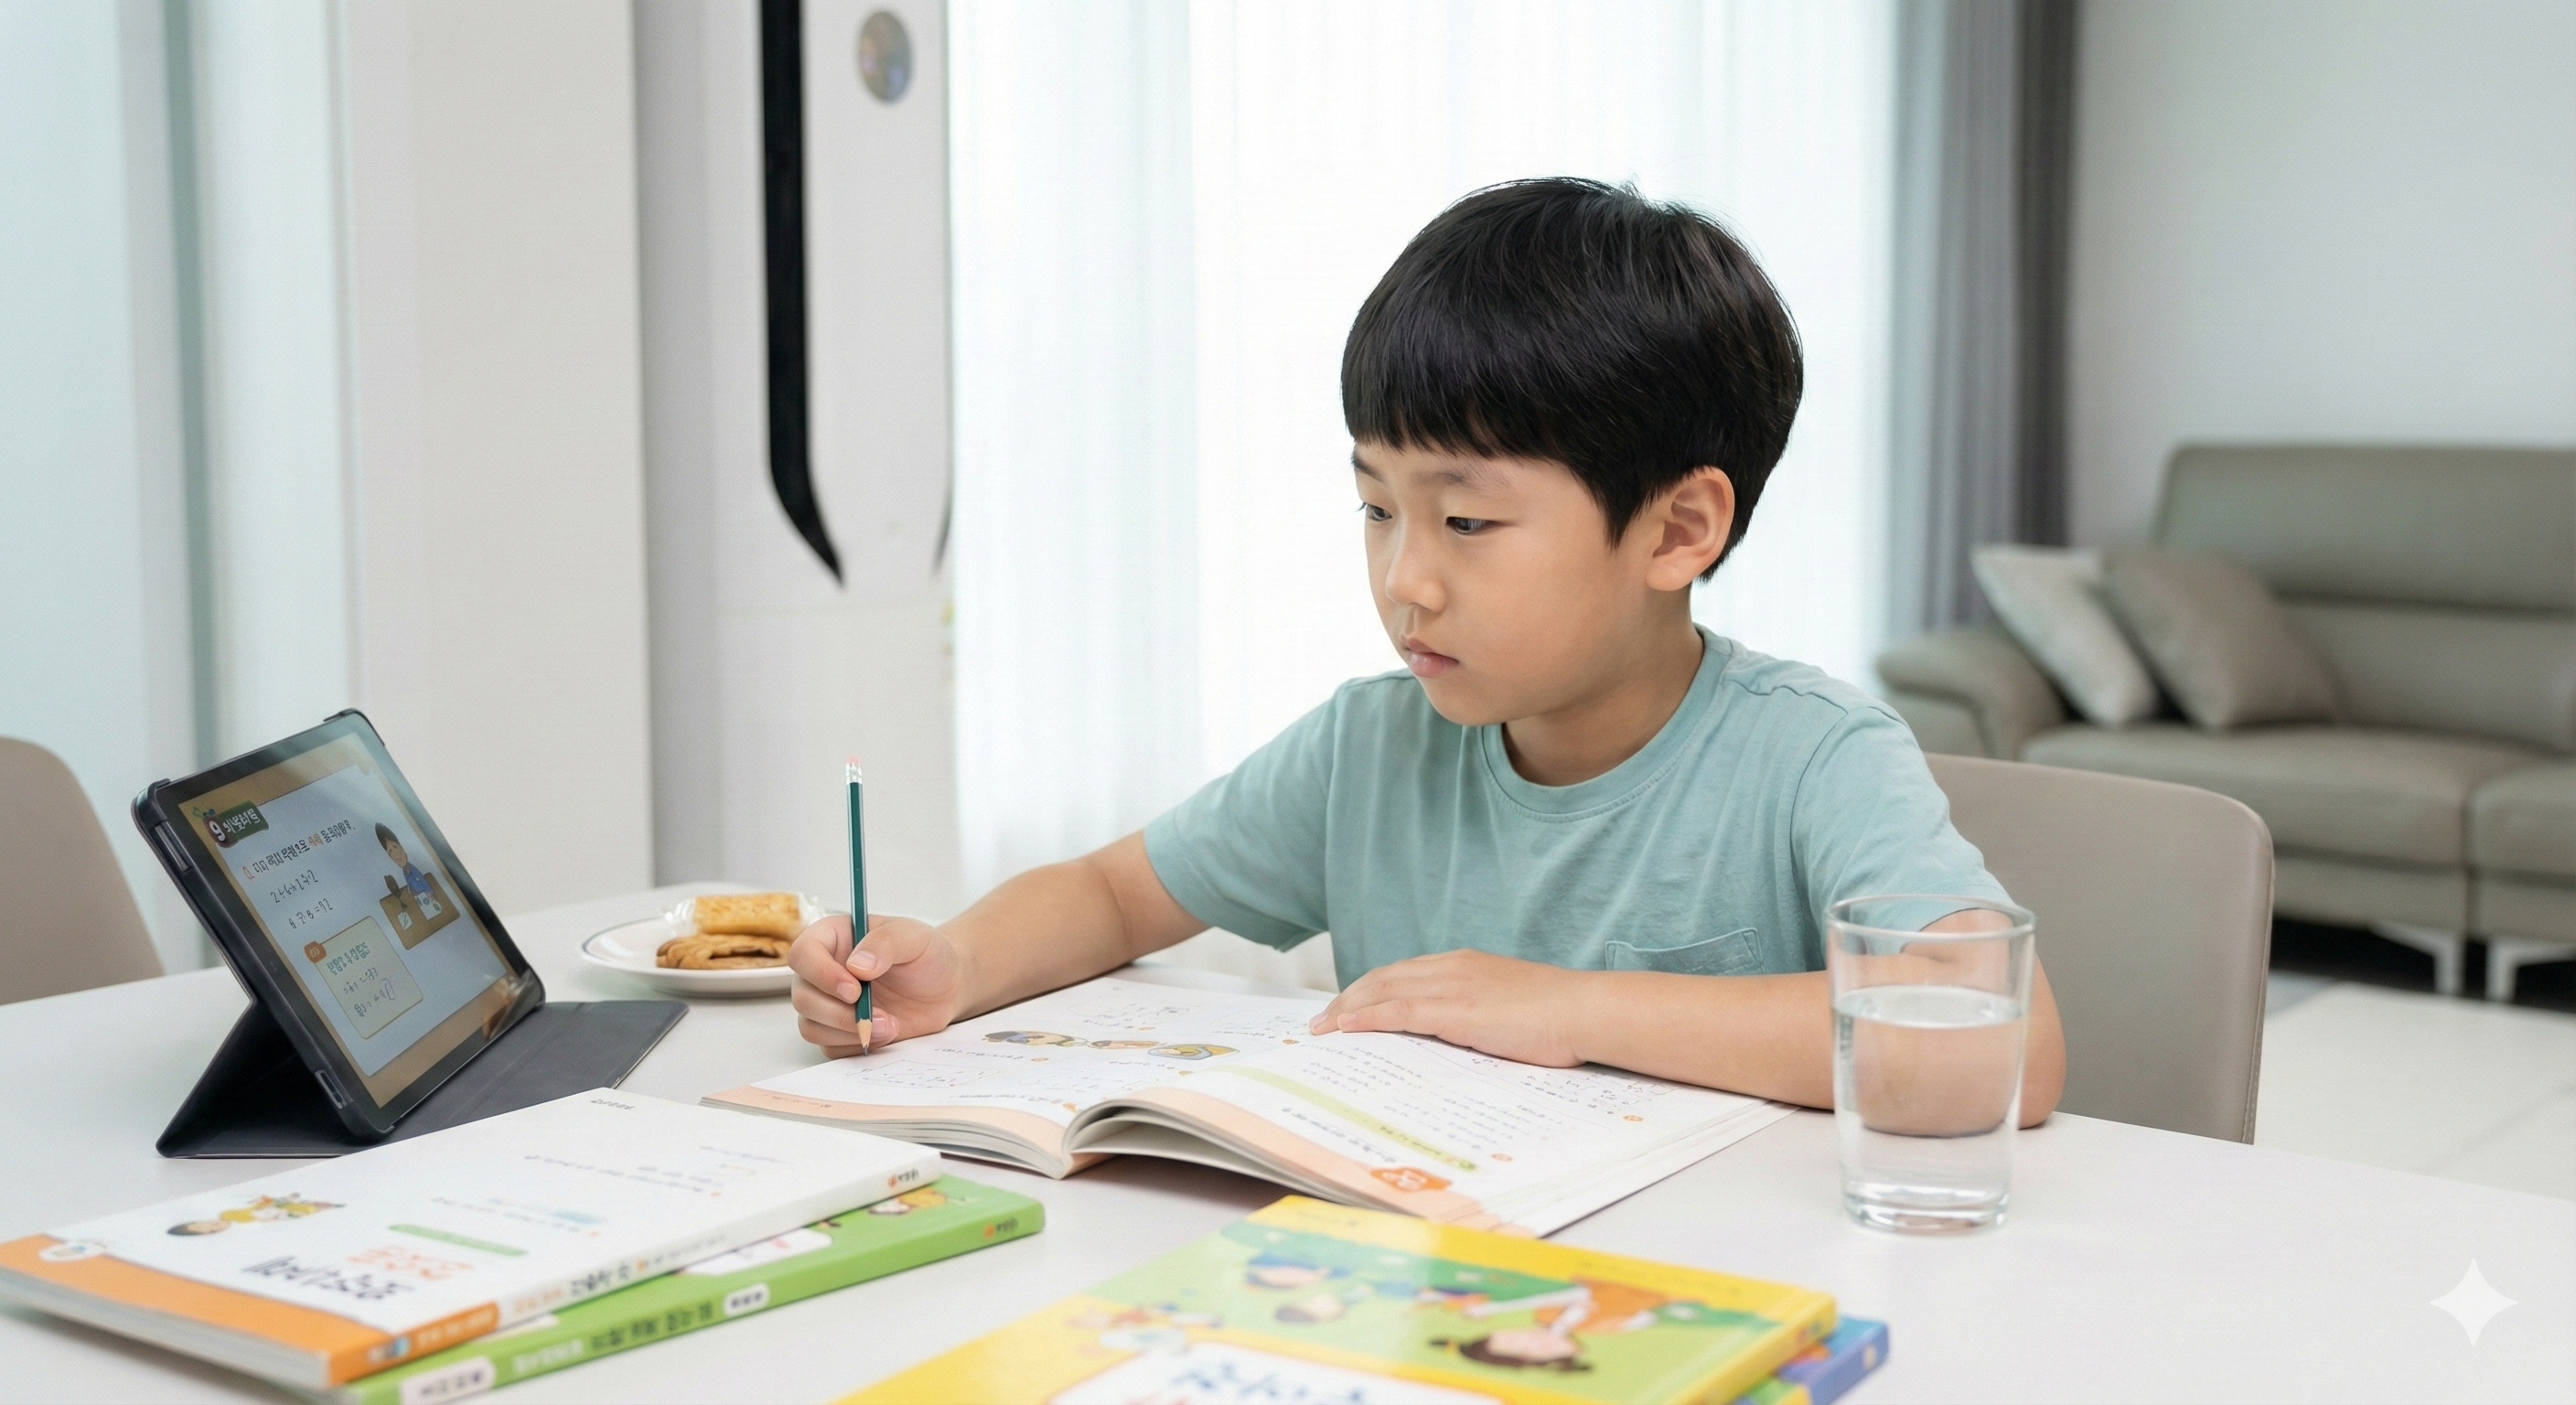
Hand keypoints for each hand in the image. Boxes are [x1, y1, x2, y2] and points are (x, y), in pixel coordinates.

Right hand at [787, 913, 968, 1056]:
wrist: (946, 987)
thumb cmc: (927, 955)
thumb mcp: (914, 937)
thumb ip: (885, 944)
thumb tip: (857, 966)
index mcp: (833, 939)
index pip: (803, 954)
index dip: (820, 974)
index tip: (853, 990)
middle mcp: (824, 971)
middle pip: (802, 997)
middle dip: (838, 1013)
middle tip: (877, 1014)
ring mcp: (829, 1003)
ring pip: (811, 1026)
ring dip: (848, 1032)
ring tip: (889, 1025)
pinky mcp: (839, 1031)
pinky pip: (830, 1047)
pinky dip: (856, 1045)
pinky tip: (885, 1033)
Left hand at [1308, 948, 1589, 1066]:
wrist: (1584, 1010)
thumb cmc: (1560, 1016)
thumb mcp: (1510, 1009)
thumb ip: (1480, 1015)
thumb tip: (1464, 1036)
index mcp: (1465, 965)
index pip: (1404, 973)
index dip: (1371, 989)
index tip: (1349, 1006)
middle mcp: (1452, 967)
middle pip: (1383, 977)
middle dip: (1348, 998)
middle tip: (1322, 1021)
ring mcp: (1452, 986)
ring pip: (1382, 991)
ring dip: (1347, 1009)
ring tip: (1322, 1029)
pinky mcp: (1454, 1010)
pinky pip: (1397, 1011)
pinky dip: (1367, 1018)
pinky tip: (1347, 1029)